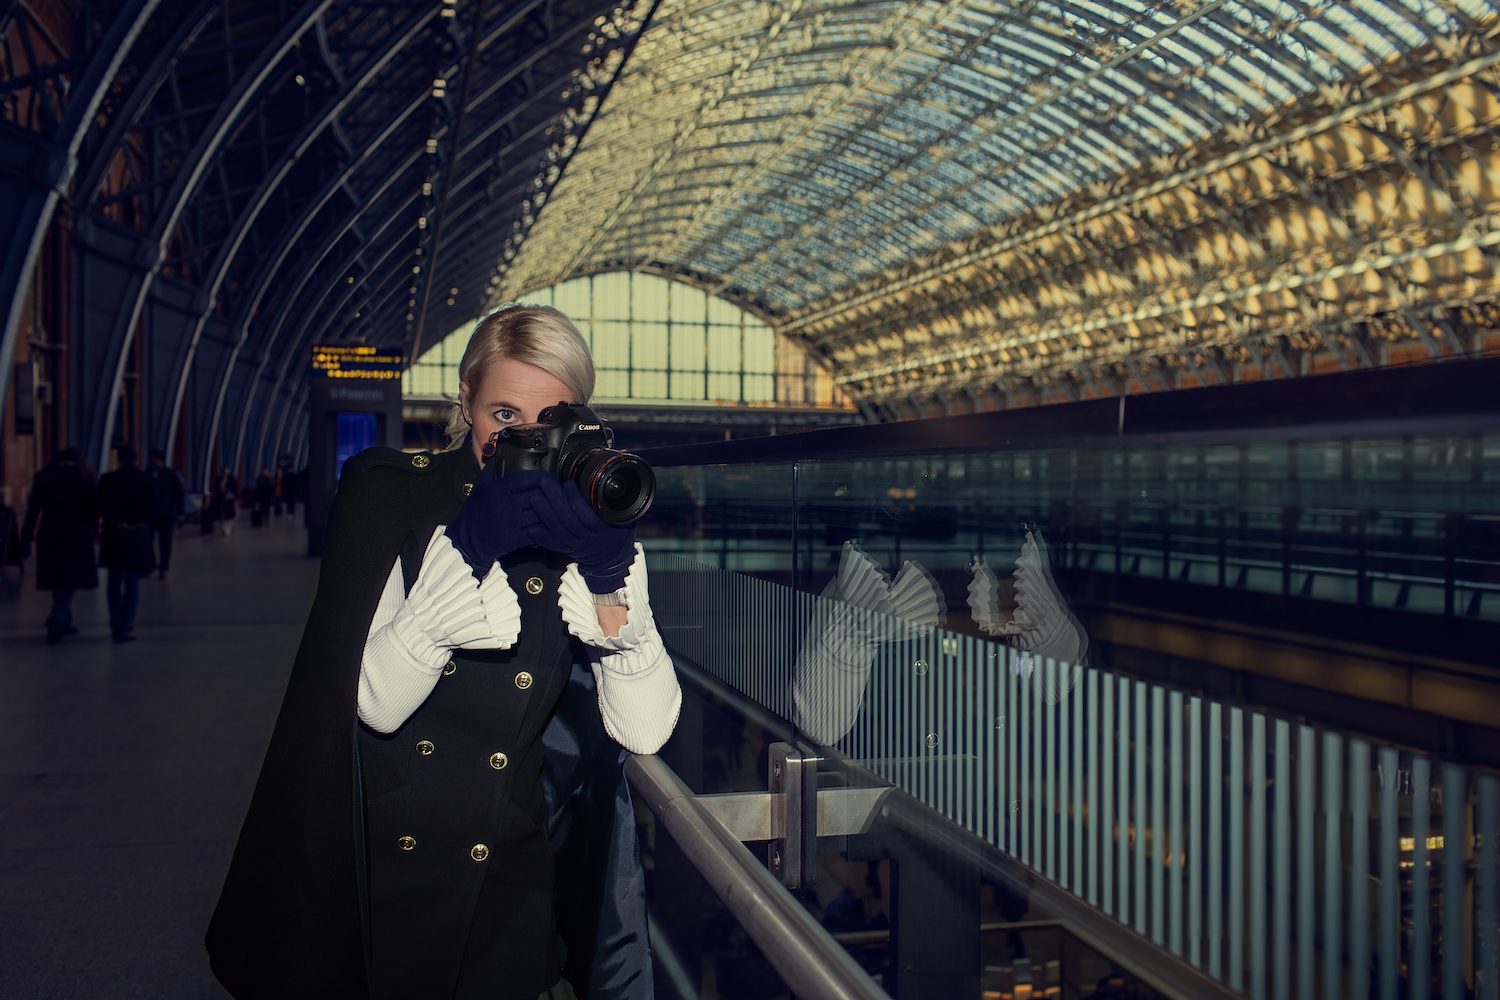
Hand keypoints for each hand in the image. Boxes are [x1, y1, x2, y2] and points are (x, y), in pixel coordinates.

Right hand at [444, 470, 549, 577]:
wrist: (468, 539)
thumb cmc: (476, 511)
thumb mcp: (482, 486)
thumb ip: (493, 469)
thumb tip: (502, 451)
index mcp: (498, 488)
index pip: (529, 478)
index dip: (544, 478)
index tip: (551, 479)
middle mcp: (504, 503)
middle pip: (538, 495)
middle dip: (552, 495)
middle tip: (559, 495)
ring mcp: (510, 521)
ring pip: (540, 514)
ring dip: (550, 512)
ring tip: (558, 510)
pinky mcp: (514, 538)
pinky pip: (536, 531)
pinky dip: (544, 528)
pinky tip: (548, 525)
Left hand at [519, 476, 635, 592]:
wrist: (613, 560)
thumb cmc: (619, 535)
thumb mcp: (626, 519)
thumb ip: (620, 505)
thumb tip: (616, 485)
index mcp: (603, 530)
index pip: (587, 514)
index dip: (575, 499)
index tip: (569, 484)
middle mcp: (588, 539)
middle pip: (568, 520)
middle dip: (555, 501)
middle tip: (546, 484)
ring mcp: (576, 546)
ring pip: (558, 531)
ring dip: (545, 514)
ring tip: (535, 498)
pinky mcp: (567, 550)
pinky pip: (553, 545)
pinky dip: (541, 537)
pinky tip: (531, 528)